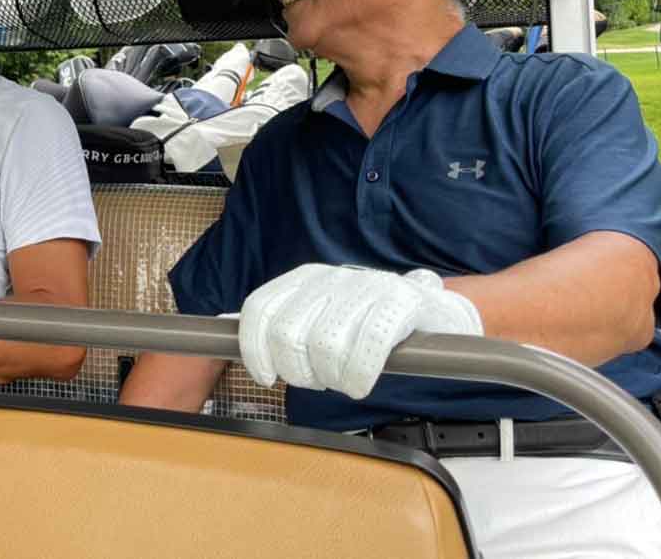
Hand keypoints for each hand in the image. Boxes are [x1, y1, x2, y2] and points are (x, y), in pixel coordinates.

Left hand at [238, 264, 482, 399]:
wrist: (436, 311)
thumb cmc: (367, 320)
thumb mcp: (317, 313)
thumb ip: (277, 322)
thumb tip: (224, 329)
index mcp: (302, 279)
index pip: (259, 309)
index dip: (255, 349)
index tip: (265, 376)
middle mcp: (328, 279)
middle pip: (288, 335)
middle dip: (299, 372)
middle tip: (317, 380)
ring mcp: (365, 288)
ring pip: (325, 346)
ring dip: (333, 378)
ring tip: (344, 380)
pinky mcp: (400, 304)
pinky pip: (367, 348)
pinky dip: (360, 375)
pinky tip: (361, 382)